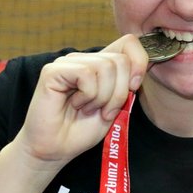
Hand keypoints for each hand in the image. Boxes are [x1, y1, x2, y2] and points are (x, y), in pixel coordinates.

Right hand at [12, 34, 148, 177]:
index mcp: (101, 64)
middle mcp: (85, 59)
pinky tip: (76, 104)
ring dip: (103, 97)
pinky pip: (87, 74)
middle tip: (105, 111)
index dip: (139, 63)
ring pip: (106, 67)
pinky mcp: (53, 71)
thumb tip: (138, 71)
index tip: (133, 88)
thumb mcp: (117, 106)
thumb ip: (127, 85)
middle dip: (120, 92)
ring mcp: (68, 62)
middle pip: (121, 60)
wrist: (56, 149)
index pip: (129, 43)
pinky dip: (88, 95)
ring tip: (89, 109)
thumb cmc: (83, 130)